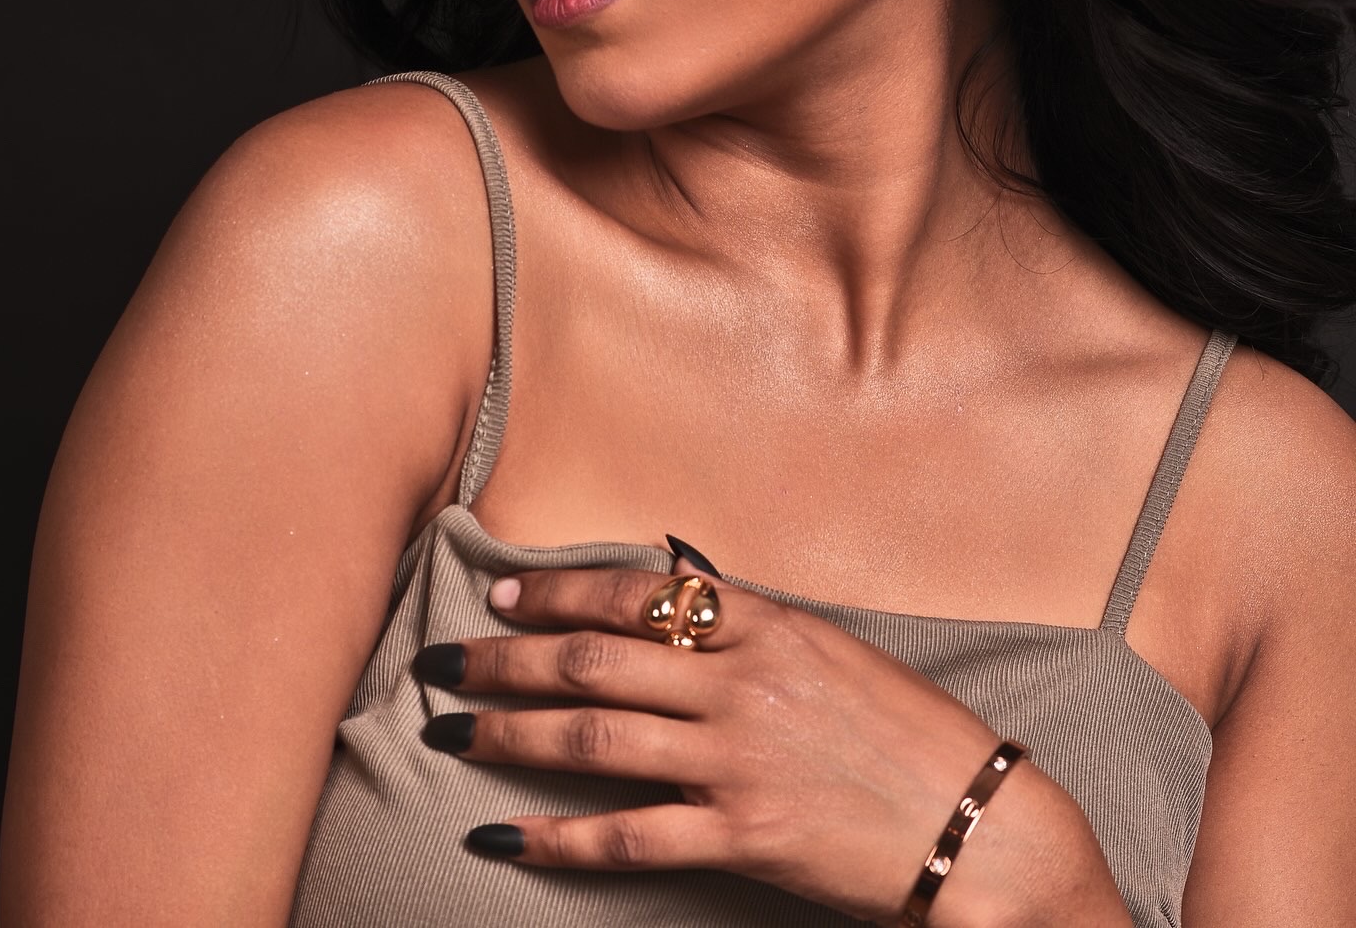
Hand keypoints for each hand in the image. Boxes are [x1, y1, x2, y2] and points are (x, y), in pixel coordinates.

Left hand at [412, 557, 1071, 923]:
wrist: (981, 822)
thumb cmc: (909, 731)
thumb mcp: (831, 649)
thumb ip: (750, 624)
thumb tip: (675, 587)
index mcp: (765, 625)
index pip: (636, 594)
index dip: (558, 594)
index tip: (504, 595)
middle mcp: (741, 683)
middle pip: (593, 663)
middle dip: (506, 659)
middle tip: (445, 661)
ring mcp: (738, 759)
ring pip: (593, 740)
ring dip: (509, 733)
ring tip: (451, 729)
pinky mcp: (743, 835)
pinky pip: (629, 836)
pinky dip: (559, 838)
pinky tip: (508, 837)